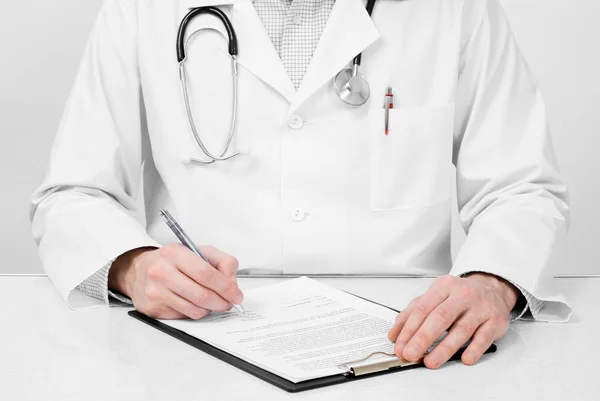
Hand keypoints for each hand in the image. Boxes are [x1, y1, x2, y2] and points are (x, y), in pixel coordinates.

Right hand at [108, 244, 243, 319]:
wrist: (138, 270)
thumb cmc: (172, 261)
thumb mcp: (198, 251)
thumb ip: (221, 262)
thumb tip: (232, 282)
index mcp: (175, 253)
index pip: (206, 274)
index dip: (226, 287)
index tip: (236, 294)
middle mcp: (161, 272)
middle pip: (202, 295)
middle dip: (222, 302)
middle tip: (229, 302)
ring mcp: (155, 292)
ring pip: (194, 310)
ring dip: (209, 309)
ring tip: (211, 302)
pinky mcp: (152, 308)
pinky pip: (183, 316)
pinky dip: (194, 312)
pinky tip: (192, 302)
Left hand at [387, 273, 519, 368]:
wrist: (492, 288)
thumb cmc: (459, 296)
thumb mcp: (435, 297)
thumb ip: (413, 313)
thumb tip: (395, 334)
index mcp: (443, 287)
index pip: (422, 309)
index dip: (408, 329)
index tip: (400, 345)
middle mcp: (462, 295)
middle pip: (439, 318)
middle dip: (422, 338)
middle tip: (410, 354)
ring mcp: (480, 307)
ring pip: (460, 330)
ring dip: (444, 349)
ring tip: (430, 362)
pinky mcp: (495, 320)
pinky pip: (483, 337)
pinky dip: (474, 349)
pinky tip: (464, 359)